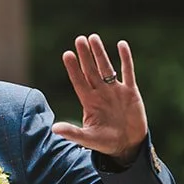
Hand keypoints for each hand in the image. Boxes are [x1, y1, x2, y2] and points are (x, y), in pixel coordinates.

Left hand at [54, 35, 148, 163]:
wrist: (128, 146)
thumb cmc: (105, 143)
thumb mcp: (87, 139)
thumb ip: (72, 133)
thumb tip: (53, 129)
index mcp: (89, 102)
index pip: (78, 81)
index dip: (73, 68)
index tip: (67, 54)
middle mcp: (100, 93)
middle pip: (91, 70)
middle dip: (85, 55)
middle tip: (79, 39)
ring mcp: (115, 91)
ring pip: (106, 68)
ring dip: (100, 53)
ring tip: (93, 38)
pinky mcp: (131, 92)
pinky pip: (128, 72)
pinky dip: (125, 59)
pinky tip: (121, 44)